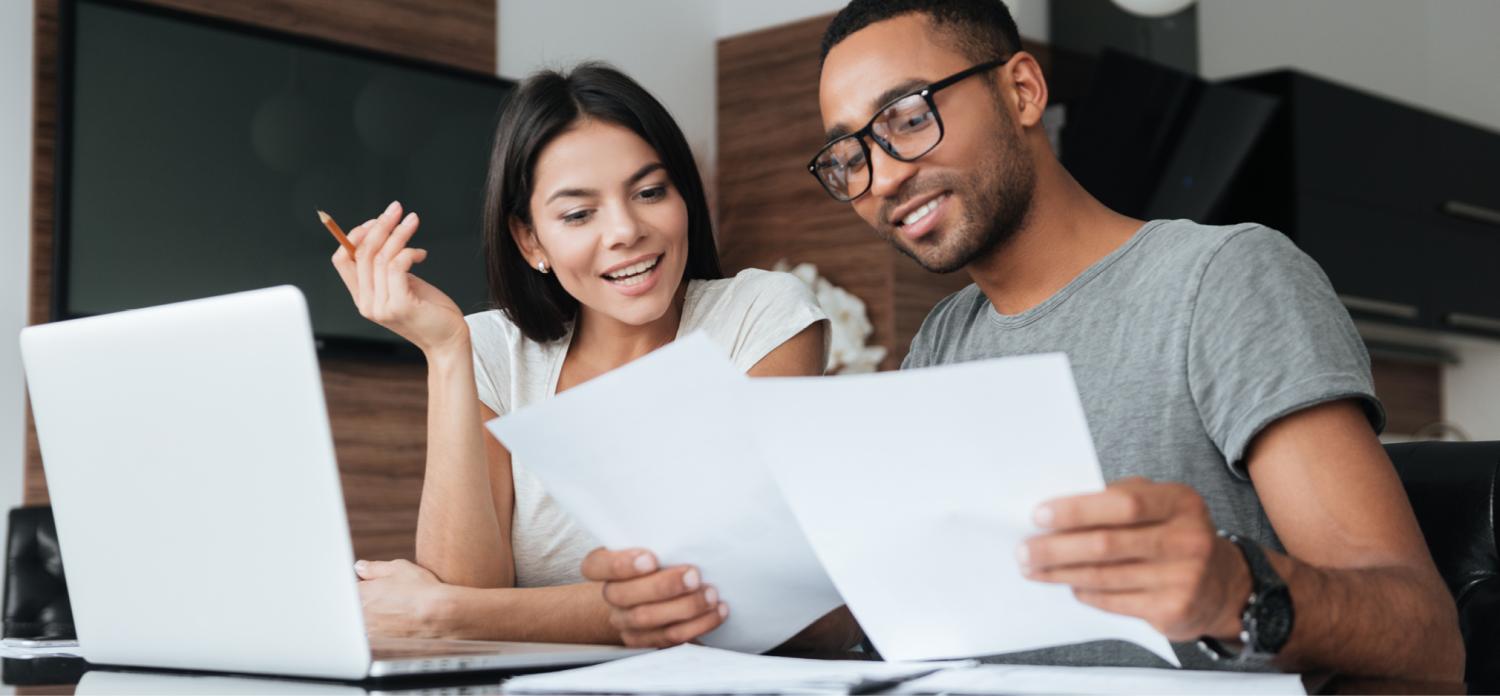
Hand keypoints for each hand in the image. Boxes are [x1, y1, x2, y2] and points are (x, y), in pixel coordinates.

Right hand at [330, 201, 467, 355]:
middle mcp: (366, 303)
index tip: (376, 220)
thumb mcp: (403, 285)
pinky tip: (421, 253)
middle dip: (380, 225)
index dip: (354, 235)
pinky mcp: (400, 306)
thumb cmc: (430, 311)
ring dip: (399, 233)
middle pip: (361, 253)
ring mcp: (381, 307)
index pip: (341, 260)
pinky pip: (397, 266)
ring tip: (413, 220)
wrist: (448, 341)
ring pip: (381, 257)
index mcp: (362, 297)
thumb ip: (387, 268)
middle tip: (396, 209)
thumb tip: (383, 234)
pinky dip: (409, 252)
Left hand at [355, 558, 454, 638]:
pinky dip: (384, 628)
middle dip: (366, 599)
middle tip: (388, 595)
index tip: (371, 583)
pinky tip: (400, 621)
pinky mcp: (381, 643)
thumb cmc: (420, 590)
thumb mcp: (398, 568)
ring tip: (397, 608)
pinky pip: (376, 633)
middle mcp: (360, 614)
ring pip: (365, 621)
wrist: (440, 615)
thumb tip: (360, 567)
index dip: (361, 585)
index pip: (349, 588)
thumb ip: (373, 568)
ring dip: (375, 615)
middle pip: (355, 605)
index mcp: (360, 593)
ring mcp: (370, 630)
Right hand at [581, 548, 727, 647]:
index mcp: (604, 567)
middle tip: (694, 575)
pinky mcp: (646, 641)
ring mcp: (626, 621)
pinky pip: (669, 638)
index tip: (651, 558)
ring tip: (711, 594)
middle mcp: (611, 596)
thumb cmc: (659, 559)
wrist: (653, 593)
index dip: (620, 564)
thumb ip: (659, 537)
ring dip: (685, 607)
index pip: (595, 566)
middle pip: (624, 596)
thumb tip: (687, 517)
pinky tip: (716, 611)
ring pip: (648, 619)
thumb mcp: (653, 542)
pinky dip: (697, 625)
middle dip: (664, 586)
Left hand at [1018, 477, 1251, 641]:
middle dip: (1056, 548)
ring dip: (1061, 573)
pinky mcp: (1173, 610)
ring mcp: (1183, 578)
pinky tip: (1069, 585)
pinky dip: (1085, 592)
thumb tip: (1058, 510)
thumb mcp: (1160, 505)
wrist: (1224, 585)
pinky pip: (1114, 601)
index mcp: (1181, 502)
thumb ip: (1118, 500)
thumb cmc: (1174, 535)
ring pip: (1104, 576)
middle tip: (1024, 550)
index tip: (1039, 515)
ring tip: (1033, 568)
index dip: (1077, 510)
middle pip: (1107, 543)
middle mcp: (1188, 539)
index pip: (1124, 503)